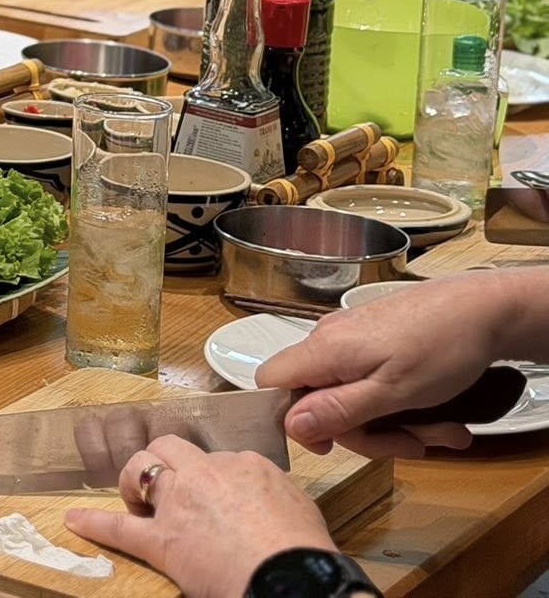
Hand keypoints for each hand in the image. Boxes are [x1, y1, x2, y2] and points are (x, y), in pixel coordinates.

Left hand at [65, 437, 334, 597]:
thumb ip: (271, 491)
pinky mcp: (163, 539)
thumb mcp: (298, 506)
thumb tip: (261, 498)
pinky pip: (121, 528)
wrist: (292, 579)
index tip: (216, 494)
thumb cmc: (304, 552)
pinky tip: (74, 520)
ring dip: (133, 481)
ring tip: (134, 498)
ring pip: (141, 469)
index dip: (212, 477)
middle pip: (170, 449)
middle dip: (163, 462)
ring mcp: (179, 504)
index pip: (218, 458)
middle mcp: (206, 474)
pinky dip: (95, 523)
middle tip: (167, 486)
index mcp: (244, 465)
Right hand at [255, 270, 523, 455]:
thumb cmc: (443, 347)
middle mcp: (329, 340)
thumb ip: (339, 409)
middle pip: (318, 398)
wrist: (483, 308)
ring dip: (393, 423)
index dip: (293, 420)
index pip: (271, 384)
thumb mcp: (394, 392)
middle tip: (414, 444)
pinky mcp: (372, 339)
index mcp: (324, 350)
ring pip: (349, 394)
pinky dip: (398, 404)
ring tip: (443, 432)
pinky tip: (437, 414)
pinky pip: (368, 381)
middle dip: (366, 431)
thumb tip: (290, 425)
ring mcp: (351, 339)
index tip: (333, 444)